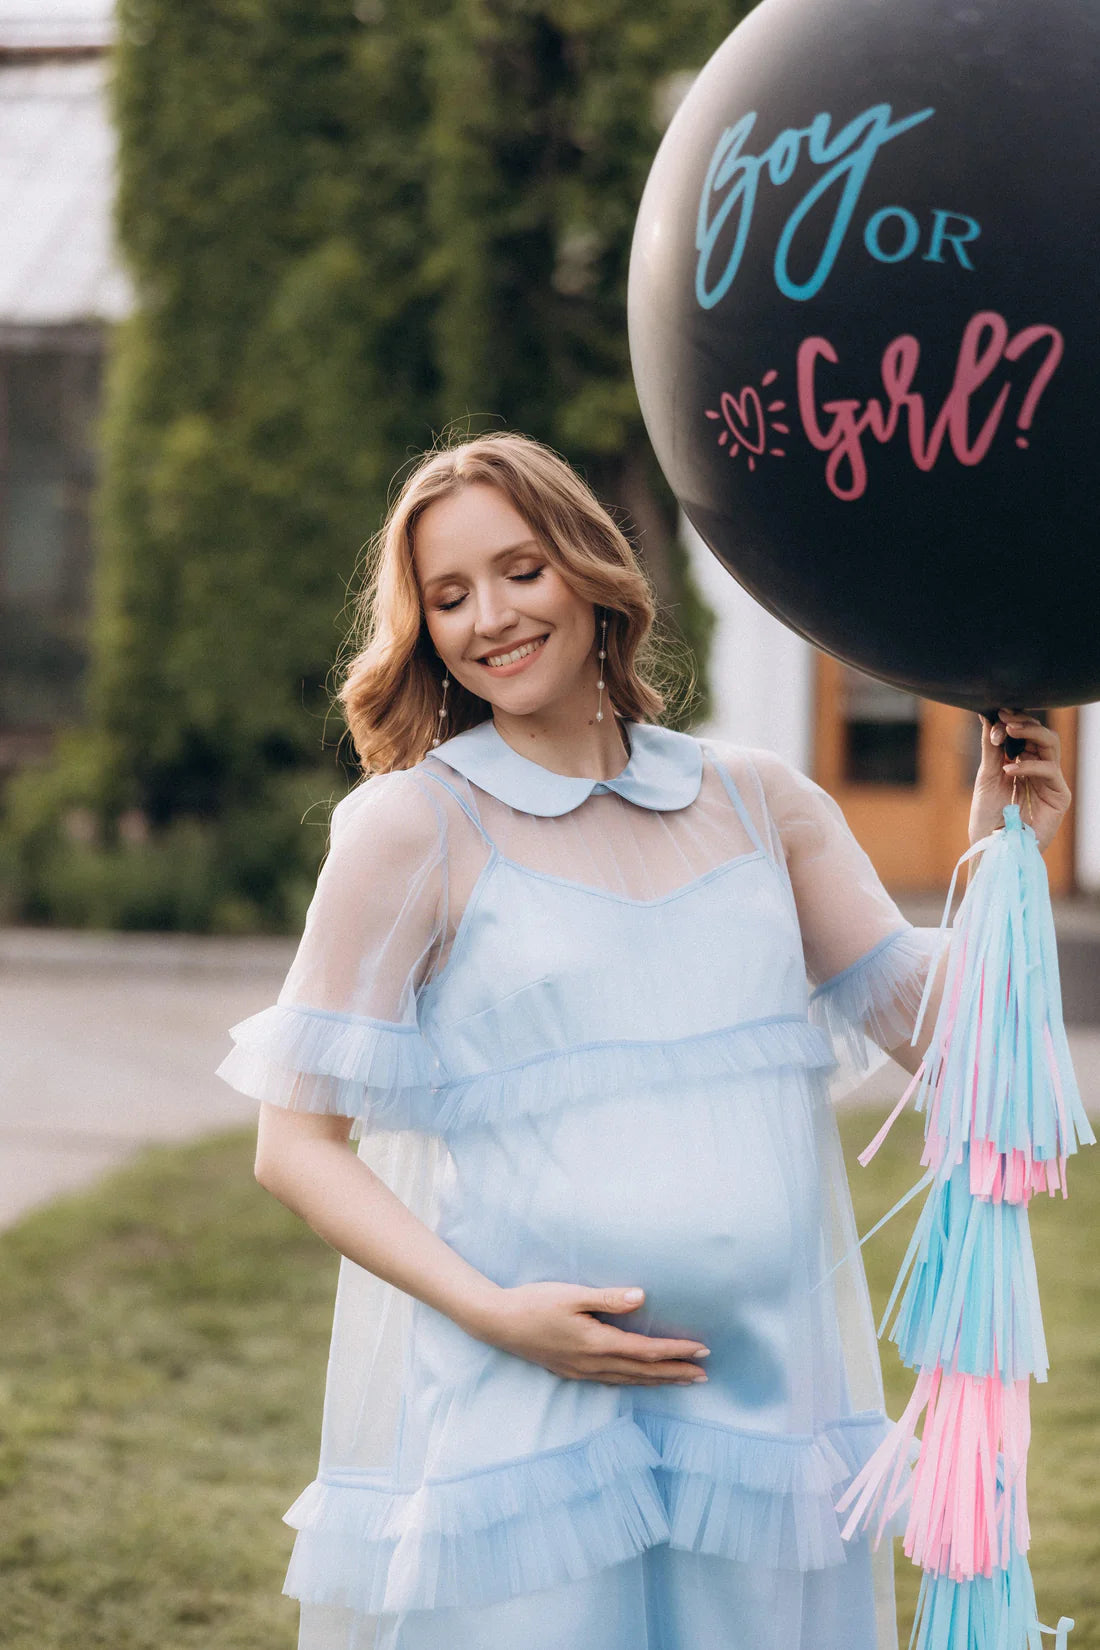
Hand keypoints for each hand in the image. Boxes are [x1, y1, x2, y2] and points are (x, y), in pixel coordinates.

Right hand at [466, 1282, 710, 1385]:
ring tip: (682, 1381)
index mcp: (597, 1343)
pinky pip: (613, 1381)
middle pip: (643, 1372)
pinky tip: (640, 1380)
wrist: (498, 1322)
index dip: (676, 1352)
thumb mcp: (571, 1295)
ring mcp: (582, 1371)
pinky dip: (634, 1382)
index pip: (646, 1352)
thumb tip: (642, 1298)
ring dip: (658, 1381)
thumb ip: (608, 1298)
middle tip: (704, 1375)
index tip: (702, 1351)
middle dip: (675, 1373)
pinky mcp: (572, 1371)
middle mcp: (593, 1363)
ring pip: (629, 1380)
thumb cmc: (534, 1302)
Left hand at [969, 708, 1071, 851]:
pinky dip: (1029, 765)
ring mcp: (1050, 782)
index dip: (1014, 720)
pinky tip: (1009, 769)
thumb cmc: (987, 817)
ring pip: (1051, 744)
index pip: (1025, 733)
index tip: (997, 711)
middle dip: (1024, 722)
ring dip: (1030, 733)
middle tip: (1006, 717)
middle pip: (1041, 733)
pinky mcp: (1059, 796)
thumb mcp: (986, 776)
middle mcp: (1038, 769)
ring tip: (1010, 732)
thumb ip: (991, 747)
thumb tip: (986, 714)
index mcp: (1022, 763)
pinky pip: (1050, 770)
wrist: (993, 848)